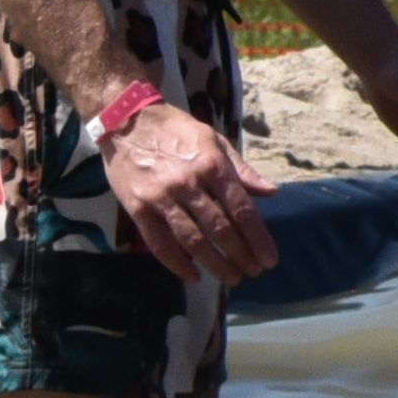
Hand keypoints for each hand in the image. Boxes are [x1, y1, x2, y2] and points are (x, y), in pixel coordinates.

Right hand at [93, 98, 272, 289]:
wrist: (126, 120)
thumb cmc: (177, 130)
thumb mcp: (215, 140)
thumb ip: (241, 170)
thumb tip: (271, 192)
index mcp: (213, 166)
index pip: (242, 210)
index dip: (258, 238)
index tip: (269, 259)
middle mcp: (189, 184)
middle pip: (220, 228)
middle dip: (241, 255)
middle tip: (254, 272)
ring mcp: (161, 198)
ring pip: (192, 239)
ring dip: (214, 263)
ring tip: (231, 277)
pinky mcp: (137, 208)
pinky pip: (158, 242)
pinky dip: (176, 263)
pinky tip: (192, 275)